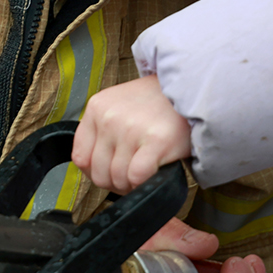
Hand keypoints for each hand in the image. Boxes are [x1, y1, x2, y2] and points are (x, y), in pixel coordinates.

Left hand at [73, 75, 191, 192]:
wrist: (191, 88)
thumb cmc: (156, 103)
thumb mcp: (118, 106)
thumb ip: (101, 132)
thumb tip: (92, 170)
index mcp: (97, 107)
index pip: (80, 157)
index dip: (95, 174)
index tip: (110, 173)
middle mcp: (109, 117)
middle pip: (99, 173)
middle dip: (116, 182)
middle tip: (133, 175)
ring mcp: (131, 129)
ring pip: (118, 179)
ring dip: (132, 185)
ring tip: (146, 171)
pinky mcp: (155, 141)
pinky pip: (137, 177)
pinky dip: (144, 183)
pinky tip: (154, 171)